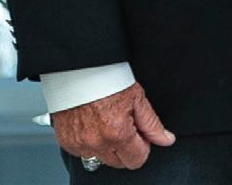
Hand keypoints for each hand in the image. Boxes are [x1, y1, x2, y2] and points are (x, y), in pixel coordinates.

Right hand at [51, 82, 174, 169]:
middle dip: (126, 148)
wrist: (80, 69)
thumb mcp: (138, 98)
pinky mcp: (66, 141)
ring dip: (107, 146)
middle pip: (119, 162)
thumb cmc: (108, 79)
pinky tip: (94, 123)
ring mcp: (78, 144)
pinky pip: (82, 152)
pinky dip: (90, 142)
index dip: (143, 147)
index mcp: (117, 133)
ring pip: (100, 158)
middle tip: (125, 125)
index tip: (141, 135)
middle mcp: (96, 142)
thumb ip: (152, 124)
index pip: (136, 160)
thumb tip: (166, 139)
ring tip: (108, 121)